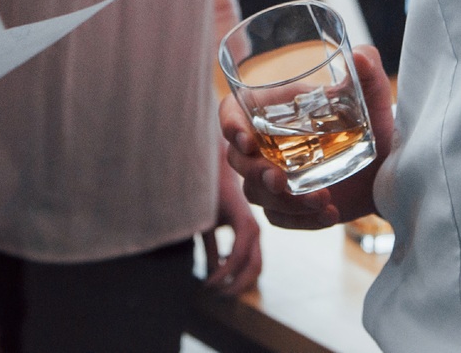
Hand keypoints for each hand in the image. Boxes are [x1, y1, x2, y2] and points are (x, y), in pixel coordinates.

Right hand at [201, 157, 262, 294]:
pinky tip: (211, 274)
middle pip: (255, 268)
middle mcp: (253, 228)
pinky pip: (236, 253)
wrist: (206, 165)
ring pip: (246, 263)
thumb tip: (215, 271)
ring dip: (230, 279)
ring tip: (212, 286)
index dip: (239, 282)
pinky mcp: (240, 218)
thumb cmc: (206, 195)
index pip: (253, 265)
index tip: (218, 290)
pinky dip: (224, 269)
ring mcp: (249, 223)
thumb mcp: (209, 226)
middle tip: (221, 295)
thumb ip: (214, 248)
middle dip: (239, 286)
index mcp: (249, 230)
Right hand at [220, 44, 393, 231]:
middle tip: (280, 180)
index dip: (230, 126)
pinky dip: (303, 220)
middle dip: (255, 172)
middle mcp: (267, 144)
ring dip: (284, 201)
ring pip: (257, 194)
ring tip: (321, 197)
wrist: (388, 167)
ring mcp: (276, 177)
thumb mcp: (371, 99)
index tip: (247, 141)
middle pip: (237, 160)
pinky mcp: (290, 207)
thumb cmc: (371, 123)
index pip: (232, 113)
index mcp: (273, 110)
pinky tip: (329, 213)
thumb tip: (361, 56)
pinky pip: (282, 219)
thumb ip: (368, 73)